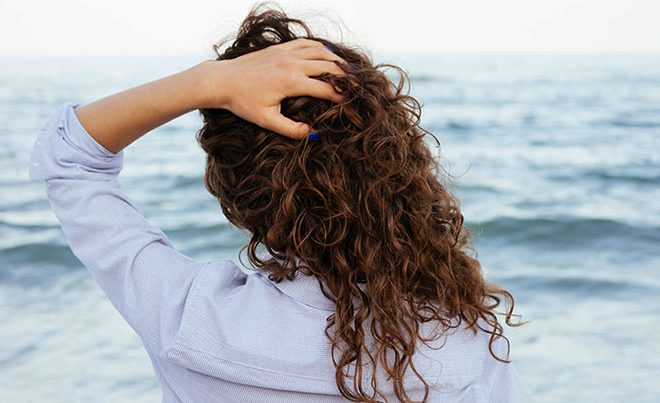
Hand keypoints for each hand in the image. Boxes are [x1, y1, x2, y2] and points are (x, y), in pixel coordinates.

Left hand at [197, 38, 346, 138]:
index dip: (341, 96)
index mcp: (291, 82)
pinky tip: (327, 55)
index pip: (326, 88)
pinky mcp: (280, 48)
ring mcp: (286, 53)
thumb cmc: (243, 103)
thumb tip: (312, 133)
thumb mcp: (267, 120)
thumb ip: (291, 129)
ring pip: (321, 51)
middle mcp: (292, 63)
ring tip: (348, 71)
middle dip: (346, 77)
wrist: (222, 80)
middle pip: (329, 67)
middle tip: (358, 86)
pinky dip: (321, 48)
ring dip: (337, 60)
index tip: (352, 103)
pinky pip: (307, 43)